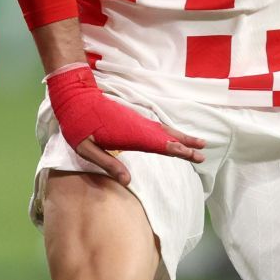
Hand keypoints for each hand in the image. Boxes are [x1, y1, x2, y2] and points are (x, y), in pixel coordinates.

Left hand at [45, 64, 206, 185]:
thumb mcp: (87, 149)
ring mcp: (137, 121)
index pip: (158, 145)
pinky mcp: (133, 119)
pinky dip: (170, 132)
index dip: (177, 151)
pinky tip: (174, 136)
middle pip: (166, 137)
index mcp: (129, 135)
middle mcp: (137, 127)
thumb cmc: (78, 125)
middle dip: (186, 145)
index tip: (194, 155)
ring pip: (164, 130)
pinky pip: (157, 126)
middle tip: (203, 152)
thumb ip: (108, 164)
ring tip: (198, 142)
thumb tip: (128, 181)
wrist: (76, 98)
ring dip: (181, 137)